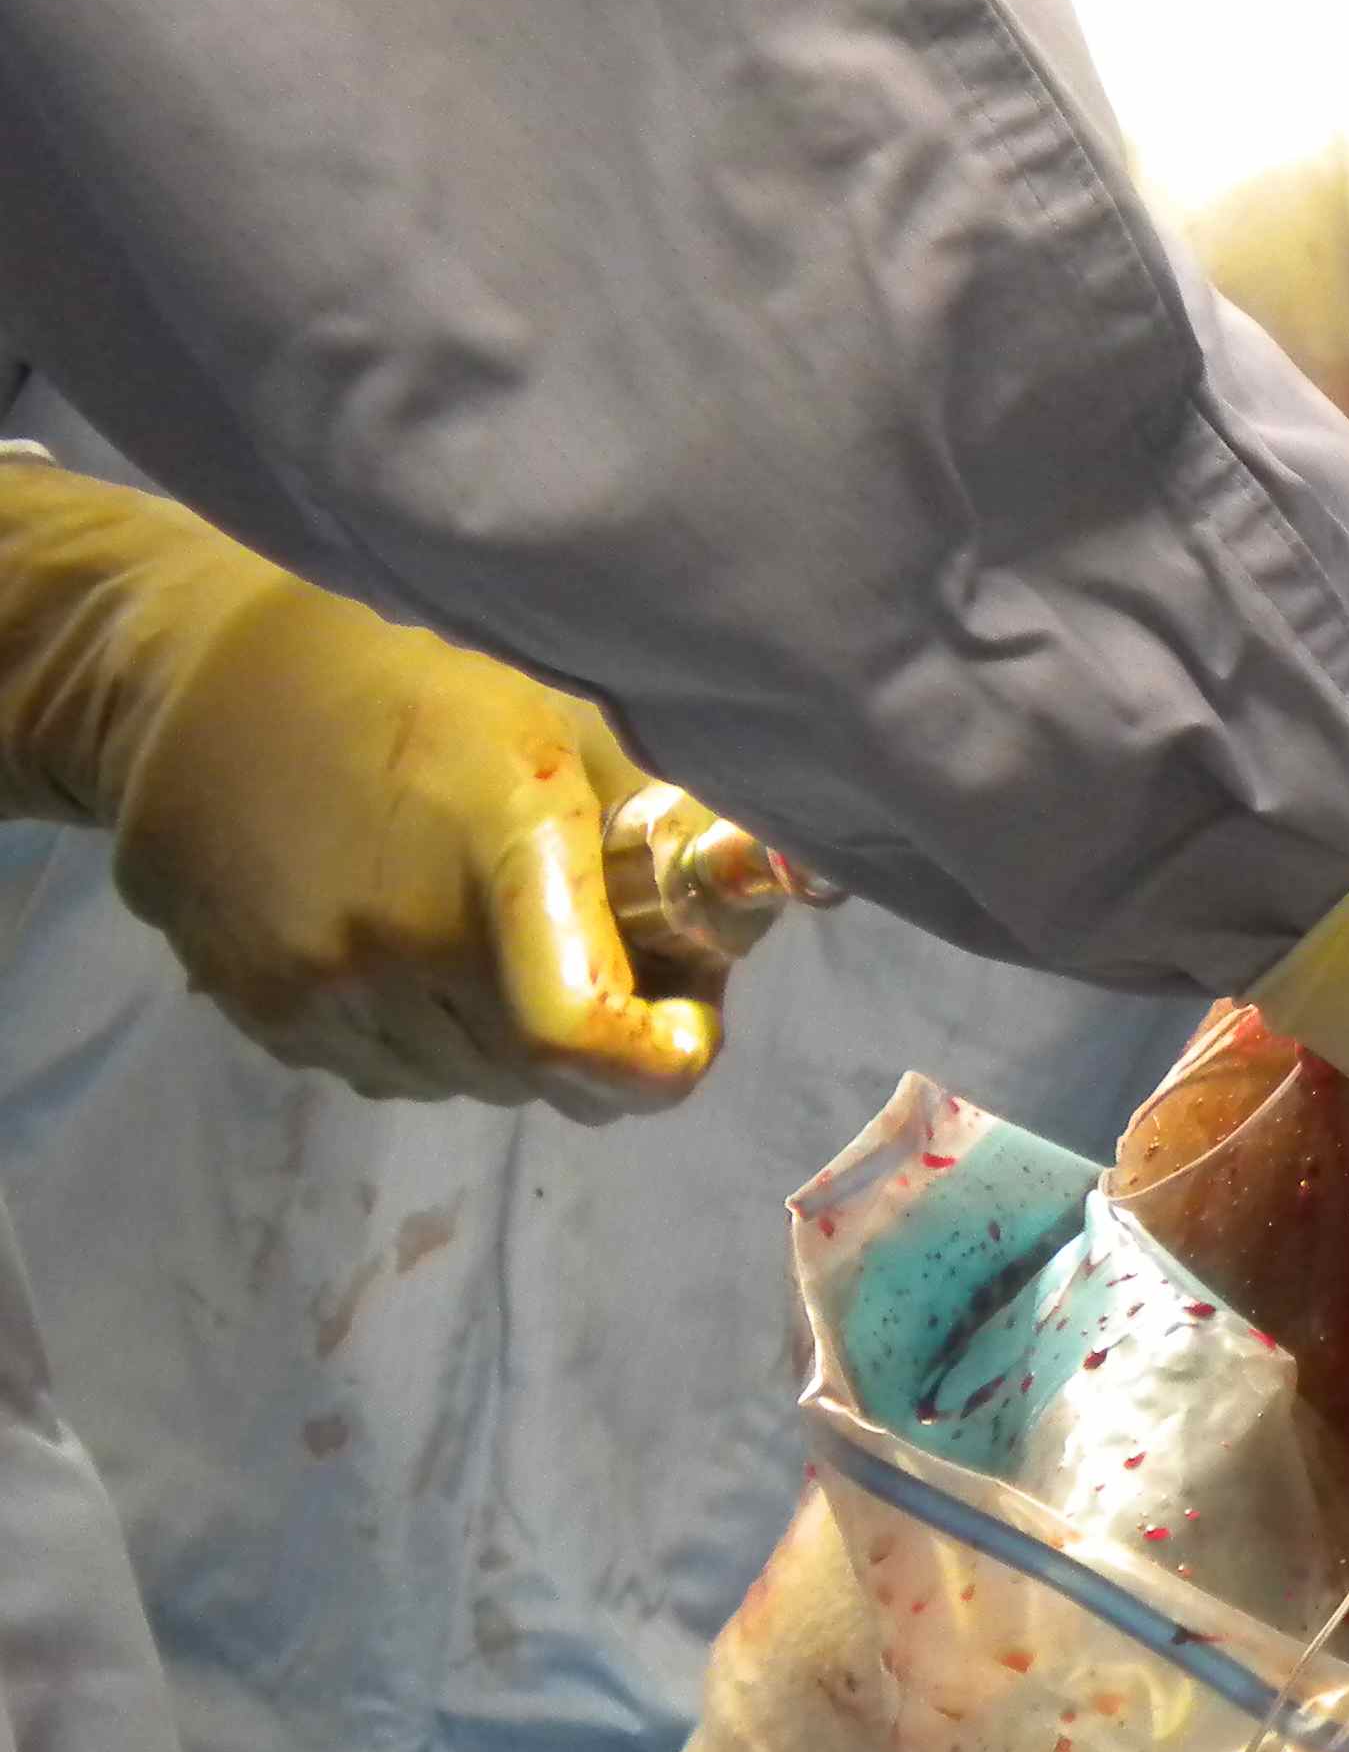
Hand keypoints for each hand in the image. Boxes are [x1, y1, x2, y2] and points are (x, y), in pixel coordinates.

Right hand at [0, 461, 720, 1118]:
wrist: (185, 675)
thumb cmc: (413, 669)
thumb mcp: (564, 709)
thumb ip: (663, 822)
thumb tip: (761, 908)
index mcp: (492, 851)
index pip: (580, 1034)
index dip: (660, 1060)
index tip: (688, 1024)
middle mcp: (398, 942)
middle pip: (543, 1075)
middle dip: (609, 1040)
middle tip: (623, 957)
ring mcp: (318, 988)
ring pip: (473, 1082)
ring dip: (522, 1040)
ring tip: (516, 936)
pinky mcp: (262, 1014)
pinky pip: (396, 1071)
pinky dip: (443, 1034)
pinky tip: (430, 942)